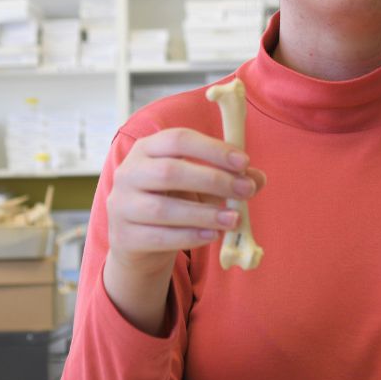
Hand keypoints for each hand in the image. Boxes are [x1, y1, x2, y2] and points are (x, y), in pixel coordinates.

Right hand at [103, 128, 265, 333]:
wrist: (137, 240)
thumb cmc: (172, 201)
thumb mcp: (197, 184)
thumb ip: (226, 177)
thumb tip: (258, 178)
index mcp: (147, 148)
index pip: (178, 139)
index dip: (212, 149)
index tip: (244, 161)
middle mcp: (129, 173)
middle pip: (170, 172)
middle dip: (214, 180)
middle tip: (246, 191)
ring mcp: (122, 205)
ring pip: (164, 209)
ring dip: (205, 214)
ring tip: (234, 219)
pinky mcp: (125, 236)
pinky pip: (159, 237)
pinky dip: (189, 236)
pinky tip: (213, 236)